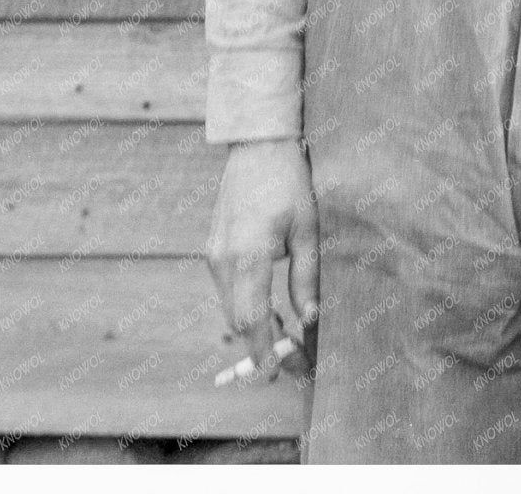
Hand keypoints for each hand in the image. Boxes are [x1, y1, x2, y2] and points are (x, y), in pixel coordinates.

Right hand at [205, 139, 319, 380]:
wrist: (258, 147)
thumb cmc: (289, 185)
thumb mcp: (308, 230)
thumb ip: (306, 278)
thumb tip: (308, 320)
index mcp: (250, 255)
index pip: (252, 319)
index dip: (262, 351)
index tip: (275, 373)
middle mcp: (225, 259)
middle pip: (237, 320)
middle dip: (259, 342)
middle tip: (288, 353)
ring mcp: (214, 253)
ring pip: (229, 306)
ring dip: (251, 322)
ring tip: (281, 326)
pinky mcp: (211, 248)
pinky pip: (224, 288)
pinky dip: (242, 301)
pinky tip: (265, 298)